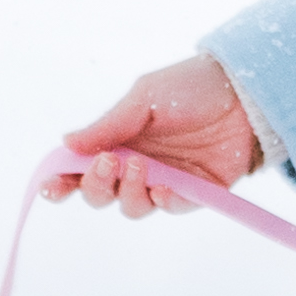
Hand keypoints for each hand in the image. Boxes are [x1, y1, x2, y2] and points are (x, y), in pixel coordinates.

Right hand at [57, 55, 263, 214]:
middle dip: (96, 186)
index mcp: (118, 140)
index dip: (62, 181)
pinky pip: (171, 208)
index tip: (51, 185)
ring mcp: (165, 180)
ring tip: (141, 167)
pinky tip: (164, 188)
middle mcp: (137, 165)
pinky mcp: (195, 192)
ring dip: (128, 192)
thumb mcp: (144, 98)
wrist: (244, 92)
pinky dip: (164, 201)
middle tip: (108, 163)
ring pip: (132, 207)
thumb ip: (108, 125)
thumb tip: (66, 143)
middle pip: (101, 195)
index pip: (81, 168)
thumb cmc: (190, 87)